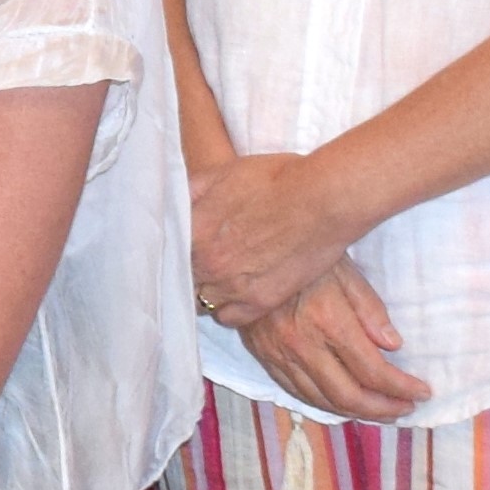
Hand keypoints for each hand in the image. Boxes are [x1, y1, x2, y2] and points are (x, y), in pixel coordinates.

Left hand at [190, 150, 362, 329]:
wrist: (322, 200)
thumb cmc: (276, 179)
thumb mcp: (223, 172)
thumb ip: (190, 191)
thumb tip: (173, 205)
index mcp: (193, 231)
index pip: (167, 252)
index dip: (174, 250)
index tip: (183, 248)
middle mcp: (207, 264)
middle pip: (182, 279)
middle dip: (190, 270)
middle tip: (205, 260)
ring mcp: (232, 287)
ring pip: (201, 302)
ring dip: (208, 290)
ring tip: (222, 277)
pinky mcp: (259, 303)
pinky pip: (228, 318)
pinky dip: (229, 308)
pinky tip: (238, 291)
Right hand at [245, 258, 433, 423]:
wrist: (241, 250)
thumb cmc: (299, 250)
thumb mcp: (342, 266)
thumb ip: (368, 306)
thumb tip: (393, 345)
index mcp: (327, 320)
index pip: (372, 370)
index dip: (401, 387)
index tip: (422, 392)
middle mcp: (302, 345)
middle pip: (348, 396)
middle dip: (383, 408)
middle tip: (406, 408)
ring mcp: (279, 355)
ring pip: (322, 401)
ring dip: (356, 412)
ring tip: (382, 410)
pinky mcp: (264, 358)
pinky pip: (297, 393)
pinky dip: (325, 404)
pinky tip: (343, 402)